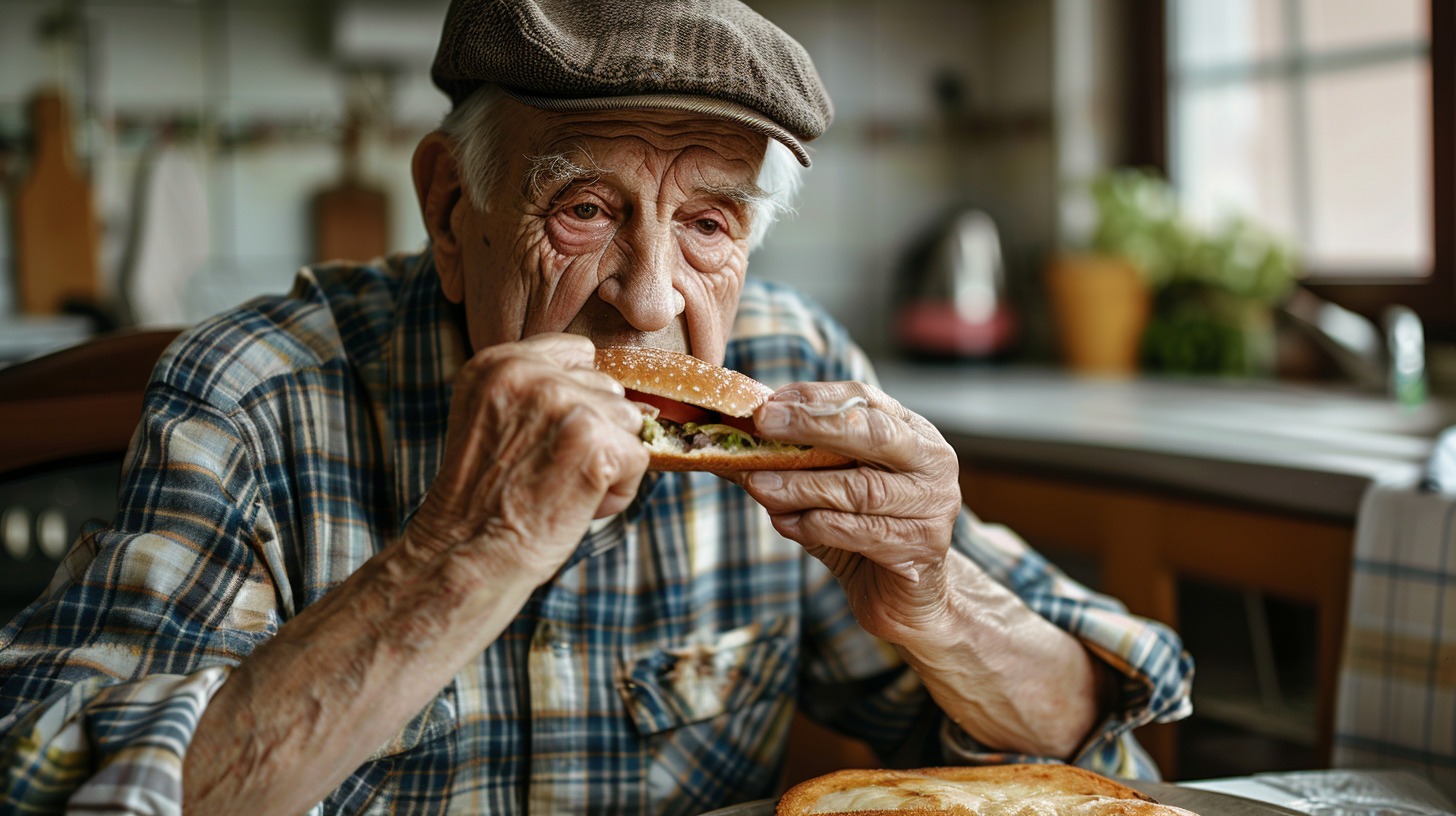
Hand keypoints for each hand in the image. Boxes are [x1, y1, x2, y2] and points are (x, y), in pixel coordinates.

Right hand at [407, 333, 649, 583]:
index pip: (578, 354)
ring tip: (560, 488)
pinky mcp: (597, 442)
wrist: (467, 554)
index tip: (549, 437)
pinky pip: (639, 457)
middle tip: (546, 470)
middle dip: (593, 433)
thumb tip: (610, 388)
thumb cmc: (484, 497)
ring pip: (628, 421)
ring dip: (607, 461)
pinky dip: (618, 491)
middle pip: (607, 389)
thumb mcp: (491, 417)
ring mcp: (566, 405)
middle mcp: (532, 374)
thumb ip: (537, 390)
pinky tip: (576, 506)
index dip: (577, 399)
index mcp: (500, 362)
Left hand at [727, 382, 962, 642]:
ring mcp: (933, 505)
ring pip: (861, 489)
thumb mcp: (826, 489)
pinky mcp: (922, 548)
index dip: (815, 398)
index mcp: (911, 433)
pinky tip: (786, 525)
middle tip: (762, 424)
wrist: (906, 599)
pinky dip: (817, 526)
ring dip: (802, 486)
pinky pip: (862, 532)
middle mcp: (931, 462)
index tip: (768, 404)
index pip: (863, 399)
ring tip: (759, 485)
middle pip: (872, 433)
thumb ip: (789, 463)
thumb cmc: (861, 533)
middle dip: (812, 426)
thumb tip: (726, 444)